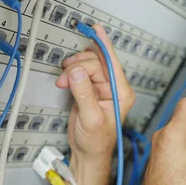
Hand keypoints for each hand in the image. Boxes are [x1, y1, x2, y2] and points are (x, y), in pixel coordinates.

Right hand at [55, 25, 135, 160]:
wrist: (87, 153)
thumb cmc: (96, 142)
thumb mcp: (91, 118)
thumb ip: (84, 93)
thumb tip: (76, 72)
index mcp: (121, 93)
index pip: (113, 64)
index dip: (104, 45)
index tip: (97, 30)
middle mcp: (113, 88)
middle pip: (96, 62)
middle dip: (79, 65)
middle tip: (67, 75)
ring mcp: (100, 88)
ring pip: (86, 66)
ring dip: (73, 69)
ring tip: (64, 81)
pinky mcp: (89, 90)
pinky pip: (80, 73)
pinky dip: (70, 74)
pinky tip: (65, 81)